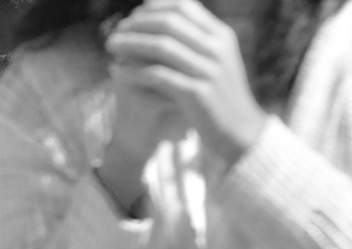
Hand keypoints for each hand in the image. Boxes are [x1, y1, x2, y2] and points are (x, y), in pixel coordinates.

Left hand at [106, 0, 266, 164]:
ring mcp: (208, 70)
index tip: (134, 15)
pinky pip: (158, 75)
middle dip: (138, 24)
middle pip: (170, 23)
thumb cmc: (222, 98)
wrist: (240, 132)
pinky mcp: (197, 94)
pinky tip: (118, 70)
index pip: (184, 7)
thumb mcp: (217, 62)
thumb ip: (198, 42)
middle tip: (116, 31)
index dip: (155, 7)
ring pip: (162, 47)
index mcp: (221, 36)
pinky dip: (135, 70)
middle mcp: (216, 49)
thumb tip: (168, 20)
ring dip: (131, 43)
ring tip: (110, 45)